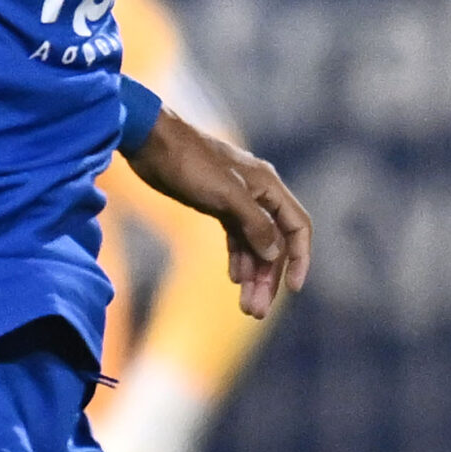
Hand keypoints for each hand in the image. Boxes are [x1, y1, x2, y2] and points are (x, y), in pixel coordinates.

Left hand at [127, 114, 311, 318]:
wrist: (150, 141)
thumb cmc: (189, 163)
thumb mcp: (226, 195)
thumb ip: (255, 224)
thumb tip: (275, 253)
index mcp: (268, 186)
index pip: (297, 226)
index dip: (300, 258)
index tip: (293, 288)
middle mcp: (258, 193)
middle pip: (274, 242)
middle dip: (268, 277)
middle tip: (256, 310)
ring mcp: (237, 200)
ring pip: (254, 243)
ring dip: (253, 274)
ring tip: (246, 307)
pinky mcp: (216, 204)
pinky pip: (236, 237)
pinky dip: (238, 258)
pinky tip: (234, 278)